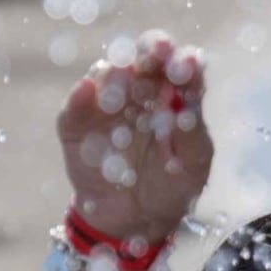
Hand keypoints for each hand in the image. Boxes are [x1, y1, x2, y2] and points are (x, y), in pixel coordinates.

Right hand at [59, 29, 212, 245]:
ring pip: (109, 73)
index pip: (180, 66)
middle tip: (159, 51)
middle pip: (144, 57)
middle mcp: (140, 89)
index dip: (184, 61)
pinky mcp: (77, 123)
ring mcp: (105, 103)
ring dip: (118, 70)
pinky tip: (88, 91)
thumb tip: (185, 102)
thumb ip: (194, 134)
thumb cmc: (171, 188)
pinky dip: (80, 96)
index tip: (189, 66)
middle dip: (152, 49)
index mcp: (173, 94)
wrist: (134, 222)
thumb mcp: (193, 166)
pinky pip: (76, 105)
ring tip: (126, 72)